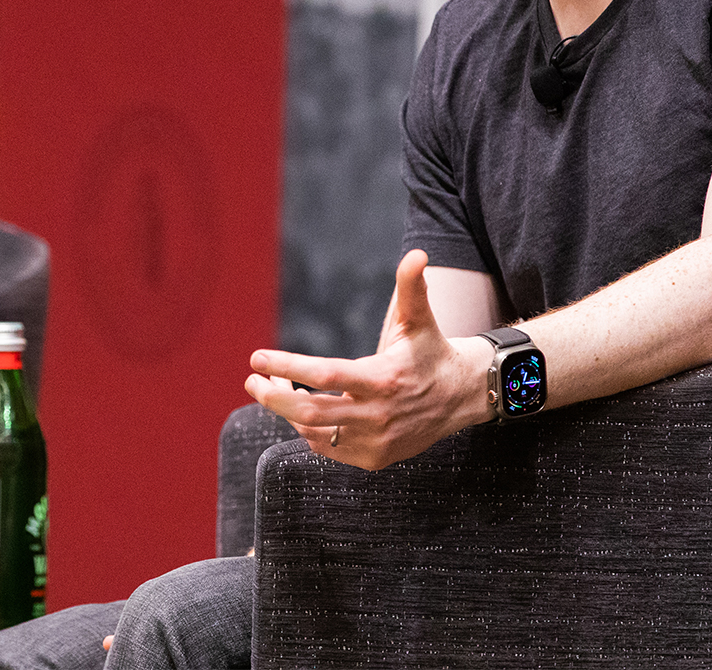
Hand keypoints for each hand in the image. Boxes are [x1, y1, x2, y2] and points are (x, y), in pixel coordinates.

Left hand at [244, 250, 489, 469]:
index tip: (256, 358)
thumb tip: (416, 254)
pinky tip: (299, 408)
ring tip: (273, 387)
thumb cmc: (431, 351)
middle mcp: (377, 414)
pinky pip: (329, 448)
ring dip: (287, 411)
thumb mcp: (420, 319)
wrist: (461, 398)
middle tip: (250, 380)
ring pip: (315, 433)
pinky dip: (308, 429)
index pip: (325, 376)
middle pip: (310, 412)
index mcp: (383, 378)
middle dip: (272, 398)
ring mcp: (375, 441)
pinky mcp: (374, 458)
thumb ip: (412, 287)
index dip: (288, 366)